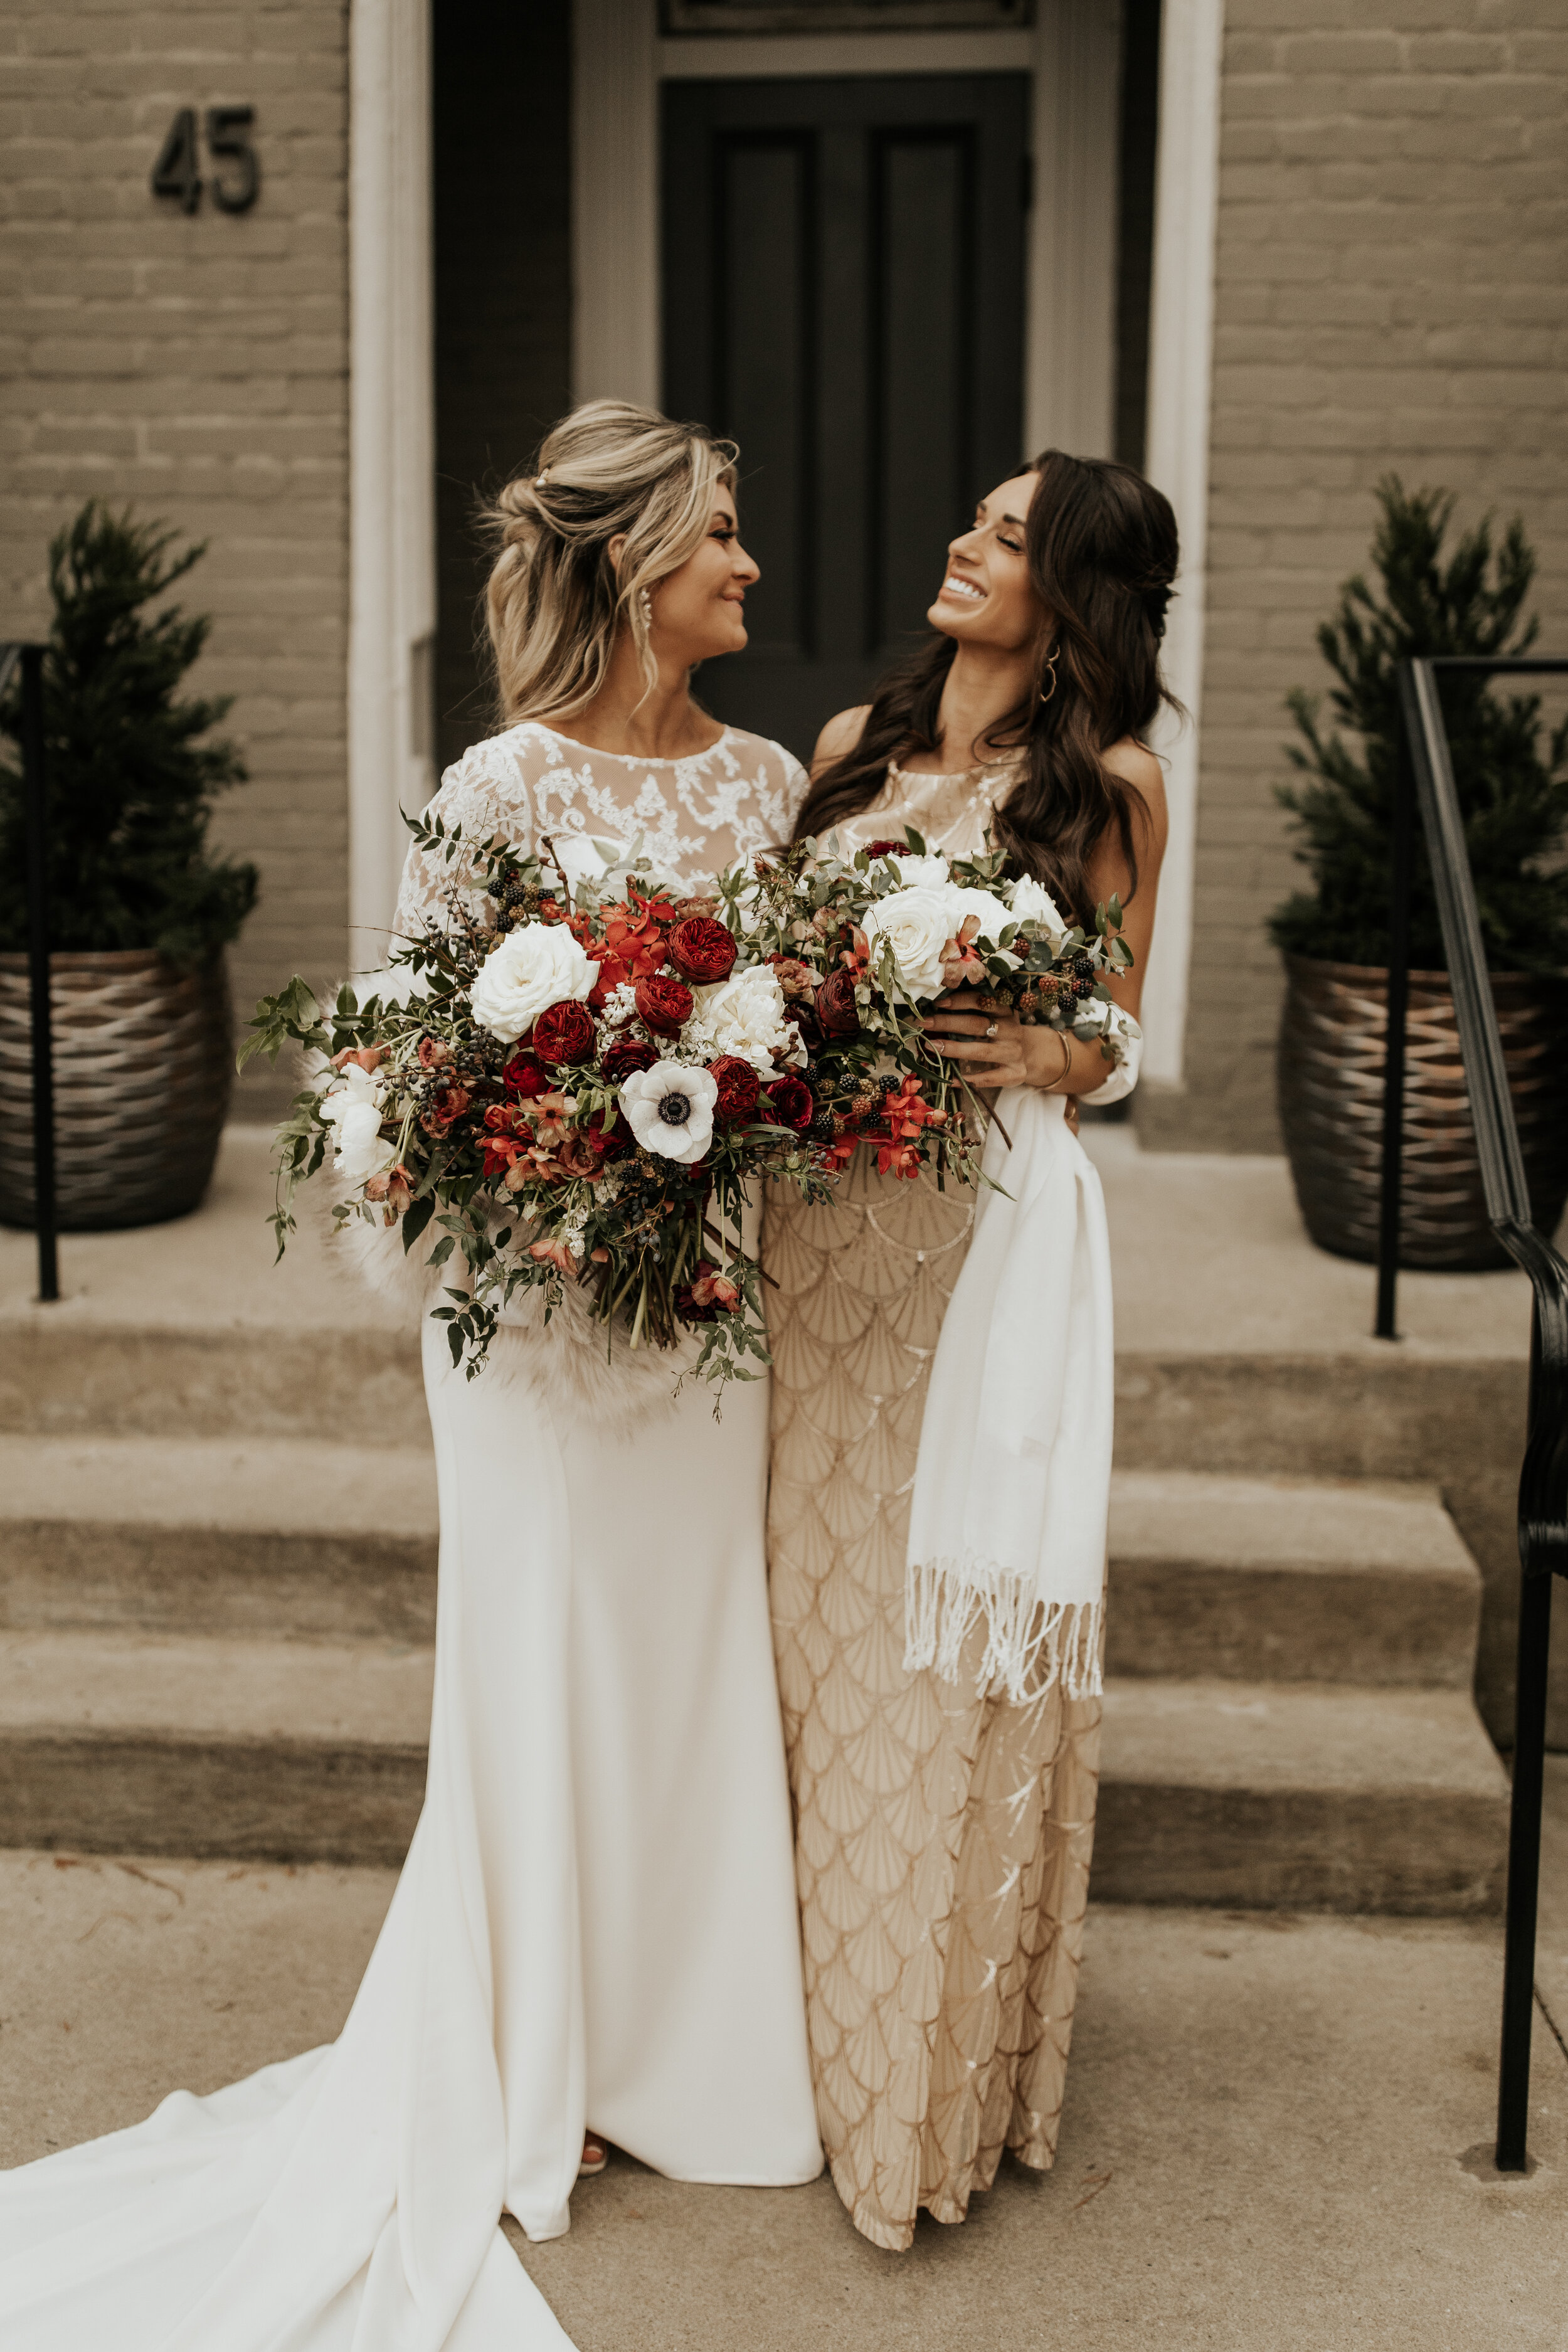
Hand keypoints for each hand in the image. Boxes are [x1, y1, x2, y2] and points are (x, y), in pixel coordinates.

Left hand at [921, 992, 1073, 1094]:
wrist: (1033, 1054)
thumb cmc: (1003, 1032)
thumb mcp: (996, 1017)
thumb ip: (973, 1012)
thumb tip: (935, 1009)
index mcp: (1005, 1011)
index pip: (983, 1001)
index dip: (961, 1001)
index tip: (938, 1002)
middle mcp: (1010, 1030)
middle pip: (977, 1025)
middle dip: (948, 1023)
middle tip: (924, 1023)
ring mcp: (1013, 1053)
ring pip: (981, 1051)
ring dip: (955, 1049)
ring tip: (933, 1047)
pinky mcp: (1014, 1074)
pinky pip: (989, 1078)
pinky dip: (969, 1080)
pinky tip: (950, 1079)